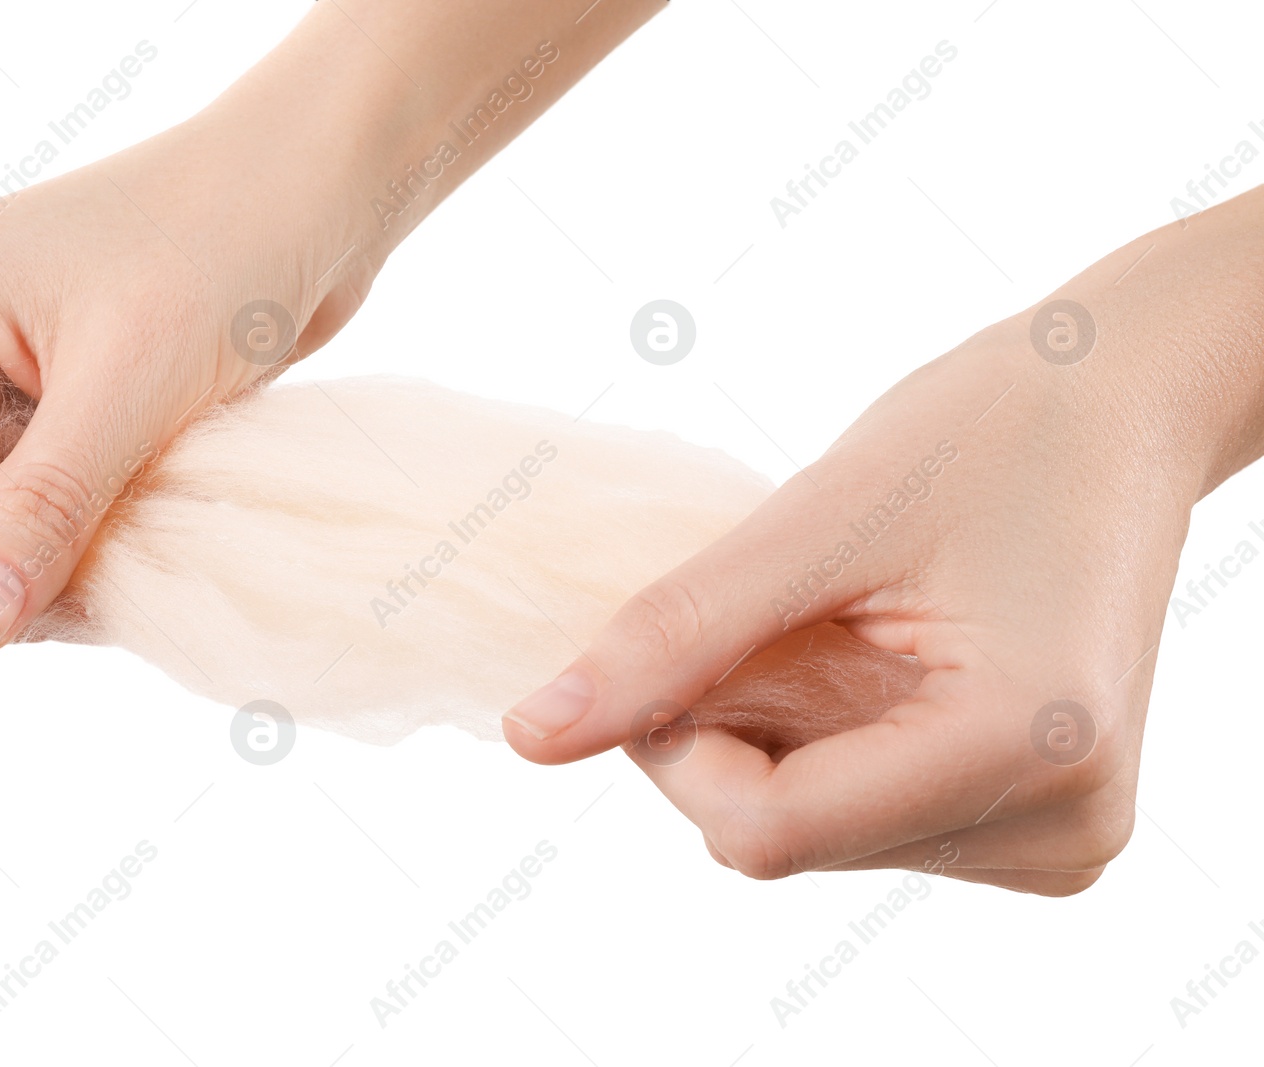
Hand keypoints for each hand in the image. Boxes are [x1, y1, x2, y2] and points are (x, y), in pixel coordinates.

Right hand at [0, 0, 665, 650]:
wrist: (316, 192)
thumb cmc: (225, 250)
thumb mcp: (130, 388)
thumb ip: (41, 507)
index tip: (75, 593)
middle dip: (21, 572)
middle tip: (132, 564)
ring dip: (66, 559)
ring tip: (155, 527)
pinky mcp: (41, 404)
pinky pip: (37, 512)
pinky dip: (91, 535)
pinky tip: (153, 513)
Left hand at [503, 188, 1263, 894]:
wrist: (1117, 411)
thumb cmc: (987, 432)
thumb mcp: (815, 521)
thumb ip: (672, 636)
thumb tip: (531, 735)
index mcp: (1025, 745)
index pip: (765, 829)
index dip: (673, 747)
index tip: (665, 651)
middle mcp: (1059, 826)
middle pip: (783, 841)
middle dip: (726, 737)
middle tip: (762, 616)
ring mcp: (1059, 840)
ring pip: (815, 840)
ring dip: (778, 740)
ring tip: (844, 628)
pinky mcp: (1042, 830)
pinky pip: (866, 824)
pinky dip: (827, 750)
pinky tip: (873, 665)